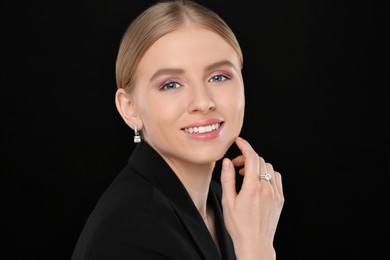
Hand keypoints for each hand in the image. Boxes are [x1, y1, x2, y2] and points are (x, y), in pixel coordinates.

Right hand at [220, 137, 283, 259]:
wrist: (255, 243)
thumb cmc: (239, 225)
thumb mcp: (228, 201)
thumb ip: (227, 179)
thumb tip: (227, 161)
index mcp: (252, 188)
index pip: (252, 157)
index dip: (245, 146)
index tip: (239, 141)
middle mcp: (267, 188)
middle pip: (260, 161)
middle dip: (247, 158)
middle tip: (236, 166)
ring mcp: (276, 193)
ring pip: (269, 168)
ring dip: (257, 166)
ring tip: (246, 176)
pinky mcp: (280, 199)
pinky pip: (276, 178)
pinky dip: (267, 174)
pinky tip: (258, 182)